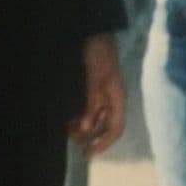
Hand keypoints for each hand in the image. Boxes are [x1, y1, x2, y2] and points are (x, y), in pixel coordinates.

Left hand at [68, 33, 125, 157]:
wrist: (95, 32)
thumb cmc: (98, 54)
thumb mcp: (95, 80)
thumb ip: (92, 103)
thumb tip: (88, 128)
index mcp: (118, 98)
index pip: (115, 129)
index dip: (103, 143)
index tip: (88, 153)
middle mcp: (113, 99)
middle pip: (104, 125)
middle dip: (89, 136)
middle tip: (72, 141)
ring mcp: (104, 93)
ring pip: (96, 117)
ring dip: (83, 126)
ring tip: (68, 131)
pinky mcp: (95, 87)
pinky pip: (90, 107)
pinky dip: (81, 114)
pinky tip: (70, 118)